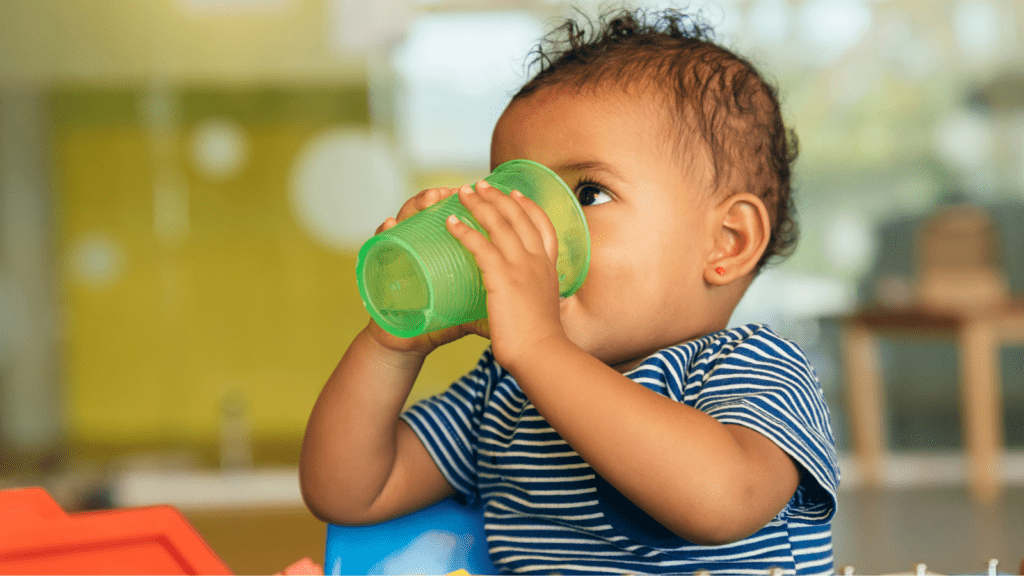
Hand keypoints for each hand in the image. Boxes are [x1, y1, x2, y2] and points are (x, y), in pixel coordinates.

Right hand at [365, 186, 488, 356]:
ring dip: (418, 204)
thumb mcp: (477, 309)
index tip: (489, 194)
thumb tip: (534, 305)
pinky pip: (381, 243)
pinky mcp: (383, 266)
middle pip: (433, 209)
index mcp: (448, 250)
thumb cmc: (443, 323)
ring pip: (408, 218)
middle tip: (459, 190)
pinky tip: (389, 224)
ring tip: (432, 198)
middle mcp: (425, 244)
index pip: (459, 217)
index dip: (473, 203)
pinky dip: (384, 231)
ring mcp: (403, 251)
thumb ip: (500, 299)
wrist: (410, 342)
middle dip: (447, 195)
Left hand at [445, 180, 565, 370]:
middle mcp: (537, 262)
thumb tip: (517, 304)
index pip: (543, 227)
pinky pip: (480, 245)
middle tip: (481, 184)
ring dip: (479, 205)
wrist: (541, 353)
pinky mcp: (502, 277)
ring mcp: (521, 267)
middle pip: (519, 217)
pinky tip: (451, 222)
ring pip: (499, 224)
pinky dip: (464, 231)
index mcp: (548, 268)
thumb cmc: (539, 341)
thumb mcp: (541, 310)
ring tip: (462, 193)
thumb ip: (529, 299)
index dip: (528, 207)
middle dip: (498, 197)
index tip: (516, 194)